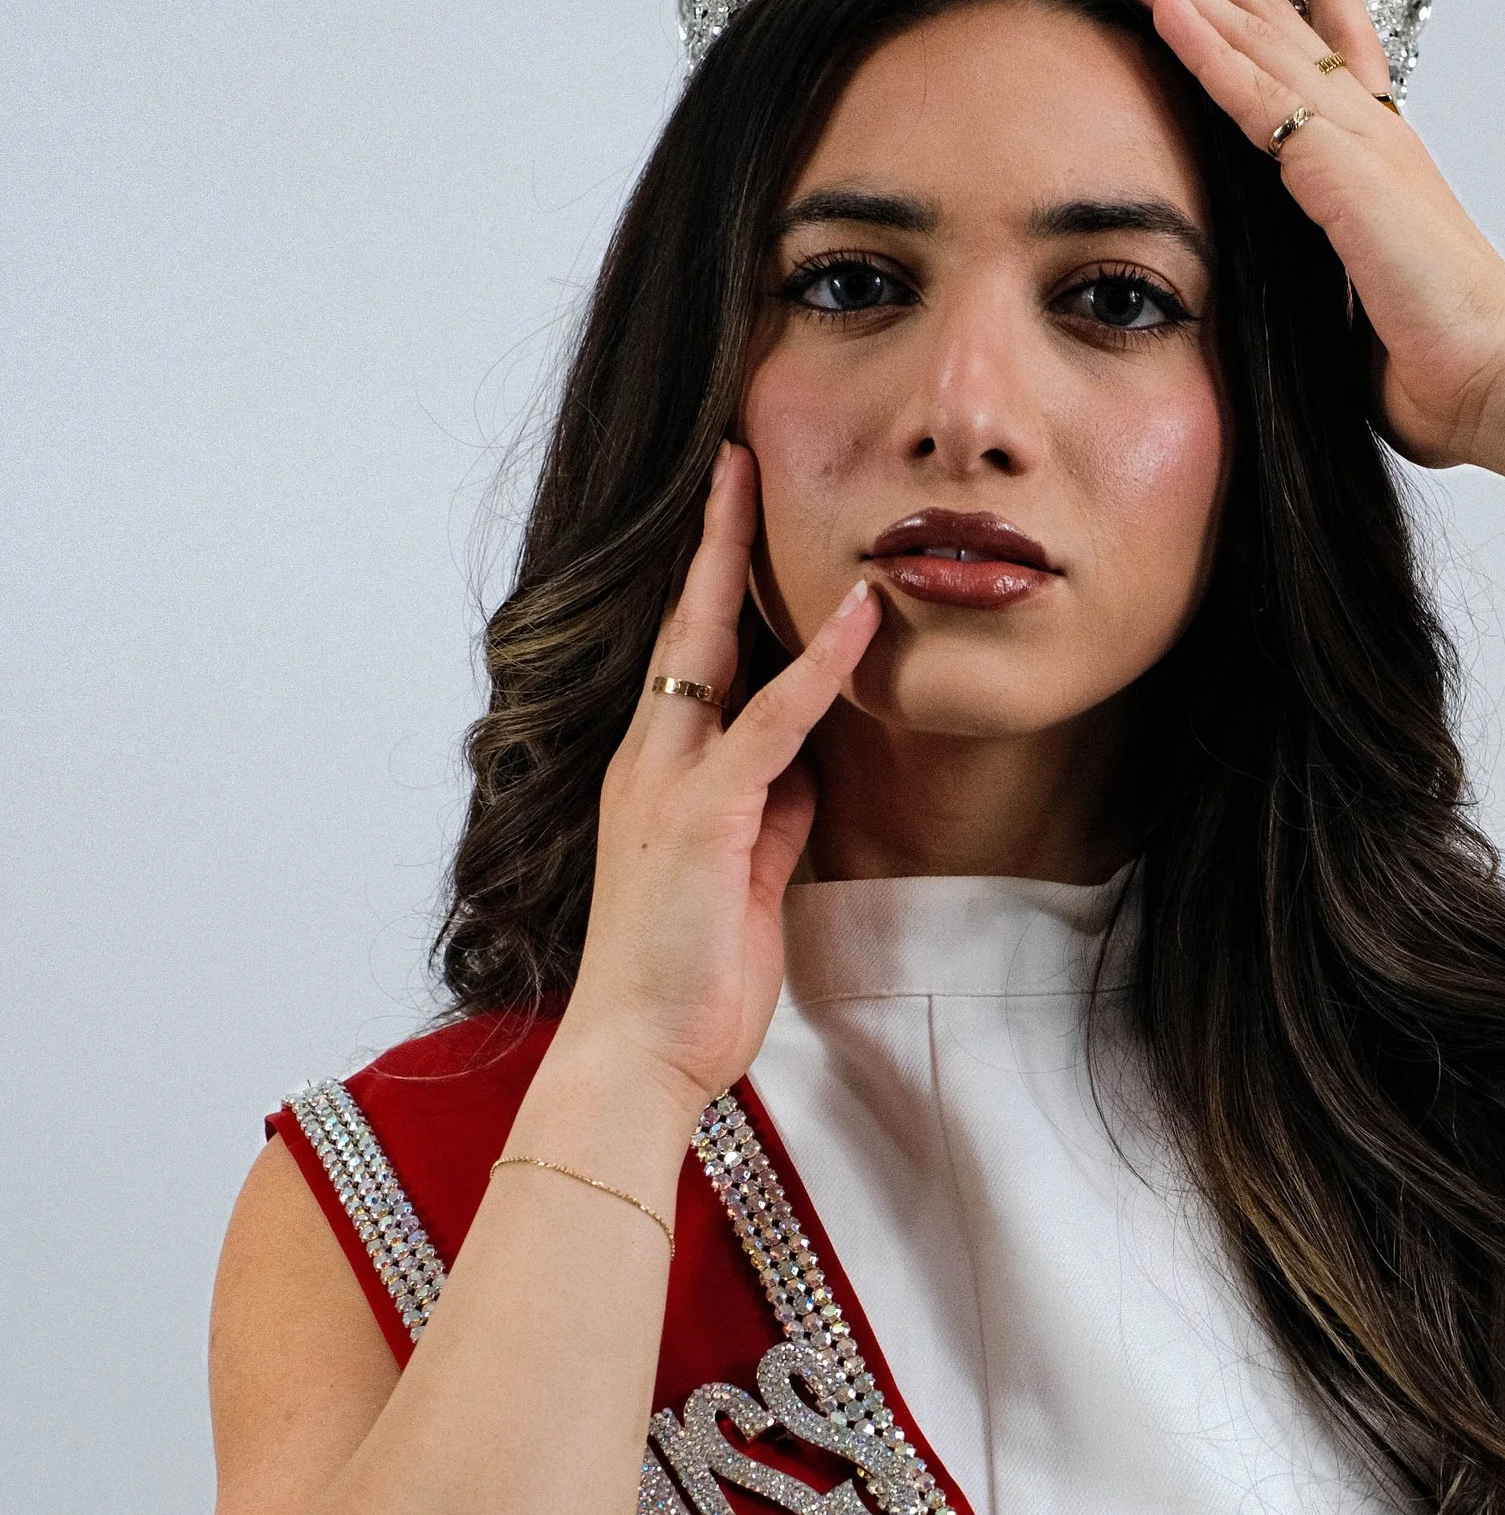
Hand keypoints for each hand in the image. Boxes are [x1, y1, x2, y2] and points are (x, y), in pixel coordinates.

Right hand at [559, 444, 879, 1122]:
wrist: (638, 1055)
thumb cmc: (686, 980)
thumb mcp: (742, 880)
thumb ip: (767, 814)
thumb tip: (803, 766)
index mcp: (654, 777)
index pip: (681, 657)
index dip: (708, 584)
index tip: (733, 518)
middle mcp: (649, 762)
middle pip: (679, 624)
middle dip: (709, 538)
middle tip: (735, 458)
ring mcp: (669, 783)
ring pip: (708, 647)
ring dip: (739, 560)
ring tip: (761, 481)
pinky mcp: (708, 816)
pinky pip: (774, 721)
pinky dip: (821, 665)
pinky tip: (857, 614)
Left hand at [1085, 0, 1504, 468]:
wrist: (1493, 376)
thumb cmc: (1440, 355)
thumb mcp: (1364, 300)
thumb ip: (1330, 276)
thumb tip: (1308, 306)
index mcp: (1377, 156)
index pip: (1344, 46)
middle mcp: (1366, 128)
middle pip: (1268, 16)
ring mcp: (1353, 138)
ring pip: (1247, 31)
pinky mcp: (1336, 168)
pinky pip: (1255, 91)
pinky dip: (1205, 43)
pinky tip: (1159, 1)